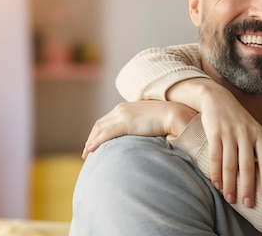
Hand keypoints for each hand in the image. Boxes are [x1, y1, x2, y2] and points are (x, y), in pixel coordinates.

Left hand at [82, 100, 196, 158]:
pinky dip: (95, 143)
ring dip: (90, 141)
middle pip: (99, 124)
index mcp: (127, 107)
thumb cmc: (167, 119)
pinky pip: (104, 134)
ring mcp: (122, 115)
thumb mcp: (150, 120)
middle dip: (91, 137)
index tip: (95, 142)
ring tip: (87, 154)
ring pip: (99, 129)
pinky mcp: (124, 123)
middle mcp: (121, 109)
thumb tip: (142, 135)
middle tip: (87, 150)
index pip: (107, 120)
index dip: (99, 131)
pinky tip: (91, 151)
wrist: (174, 114)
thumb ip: (142, 124)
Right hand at [197, 88, 261, 207]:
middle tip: (247, 205)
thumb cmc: (237, 119)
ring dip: (230, 184)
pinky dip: (216, 173)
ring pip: (230, 164)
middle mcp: (246, 134)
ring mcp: (230, 133)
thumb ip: (257, 148)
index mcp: (260, 134)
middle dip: (248, 188)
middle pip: (247, 166)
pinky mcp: (214, 132)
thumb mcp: (253, 130)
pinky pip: (215, 157)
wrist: (217, 98)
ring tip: (230, 199)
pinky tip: (217, 184)